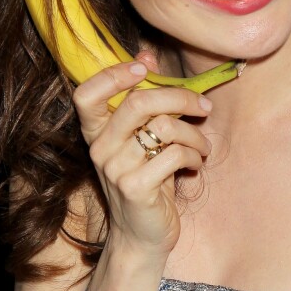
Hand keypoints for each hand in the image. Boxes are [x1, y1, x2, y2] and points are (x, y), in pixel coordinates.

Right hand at [73, 61, 212, 259]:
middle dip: (180, 98)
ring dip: (195, 133)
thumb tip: (146, 53)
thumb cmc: (148, 179)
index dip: (113, 74)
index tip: (146, 68)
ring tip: (202, 145)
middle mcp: (99, 149)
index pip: (86, 93)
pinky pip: (174, 154)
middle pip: (138, 102)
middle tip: (204, 106)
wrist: (142, 236)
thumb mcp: (142, 138)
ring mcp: (115, 169)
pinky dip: (194, 154)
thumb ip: (142, 98)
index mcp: (96, 132)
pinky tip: (195, 163)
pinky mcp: (136, 188)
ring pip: (164, 127)